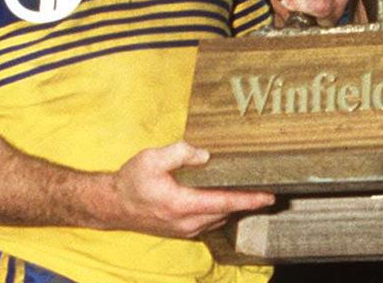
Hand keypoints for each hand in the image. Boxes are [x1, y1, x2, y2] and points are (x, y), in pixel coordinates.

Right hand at [109, 142, 273, 237]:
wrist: (113, 205)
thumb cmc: (131, 181)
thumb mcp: (152, 158)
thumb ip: (180, 153)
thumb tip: (205, 155)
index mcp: (182, 204)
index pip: (224, 202)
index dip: (249, 199)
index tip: (269, 196)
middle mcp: (187, 222)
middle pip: (227, 212)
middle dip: (248, 202)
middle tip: (268, 189)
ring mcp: (185, 229)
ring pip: (220, 219)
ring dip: (235, 207)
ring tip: (251, 193)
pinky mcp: (183, 230)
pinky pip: (210, 221)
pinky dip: (222, 211)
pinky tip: (227, 199)